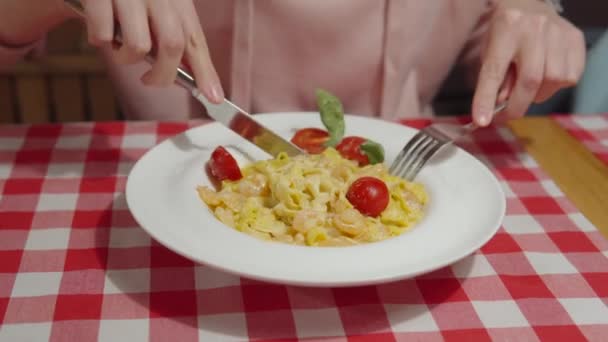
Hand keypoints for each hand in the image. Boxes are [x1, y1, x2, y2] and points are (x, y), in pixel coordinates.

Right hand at [82, 0, 223, 102]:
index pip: (196, 39)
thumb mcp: (157, 4)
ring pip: (138, 45)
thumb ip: (172, 34)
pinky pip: (103, 34)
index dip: (206, 72)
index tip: (214, 97)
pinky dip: (99, 40)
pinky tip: (99, 30)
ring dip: (125, 57)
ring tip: (117, 47)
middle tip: (149, 80)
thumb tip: (189, 75)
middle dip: (162, 74)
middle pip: (172, 45)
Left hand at [471, 0, 585, 125]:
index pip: (494, 71)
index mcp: (505, 29)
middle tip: (508, 114)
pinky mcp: (574, 38)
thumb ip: (494, 78)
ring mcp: (557, 32)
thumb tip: (500, 105)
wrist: (527, 3)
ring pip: (554, 80)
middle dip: (517, 105)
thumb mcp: (489, 51)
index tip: (481, 120)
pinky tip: (546, 75)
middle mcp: (534, 28)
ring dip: (539, 94)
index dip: (486, 98)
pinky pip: (571, 76)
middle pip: (530, 80)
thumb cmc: (504, 33)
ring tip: (529, 86)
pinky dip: (557, 85)